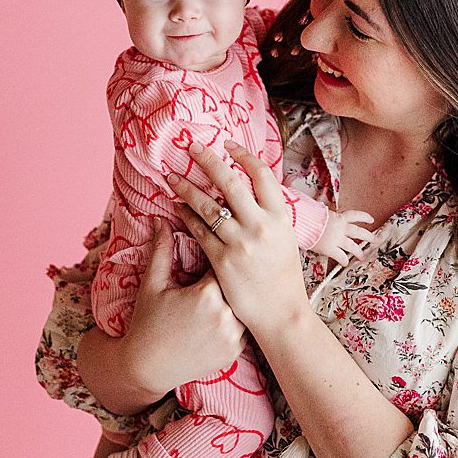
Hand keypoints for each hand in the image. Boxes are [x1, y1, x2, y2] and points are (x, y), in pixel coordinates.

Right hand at [126, 218, 248, 389]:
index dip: (224, 252)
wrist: (148, 368)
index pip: (226, 260)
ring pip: (248, 305)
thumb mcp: (152, 284)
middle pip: (241, 282)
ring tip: (242, 286)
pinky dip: (244, 318)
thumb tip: (160, 218)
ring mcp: (233, 336)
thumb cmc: (147, 324)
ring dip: (243, 296)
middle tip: (236, 264)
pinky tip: (241, 309)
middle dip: (237, 273)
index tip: (222, 244)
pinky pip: (247, 327)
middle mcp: (225, 315)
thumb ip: (161, 249)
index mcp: (206, 293)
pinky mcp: (236, 352)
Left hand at [166, 140, 311, 338]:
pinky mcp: (222, 261)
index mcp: (280, 217)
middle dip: (207, 160)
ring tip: (172, 176)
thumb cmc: (284, 276)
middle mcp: (260, 226)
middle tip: (191, 147)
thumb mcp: (286, 238)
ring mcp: (240, 243)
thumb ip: (270, 215)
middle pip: (230, 182)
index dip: (243, 155)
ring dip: (187, 188)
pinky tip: (178, 208)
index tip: (228, 144)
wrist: (281, 313)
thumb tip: (253, 190)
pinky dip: (187, 217)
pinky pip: (200, 231)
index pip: (262, 174)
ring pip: (208, 206)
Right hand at [312, 209, 373, 266]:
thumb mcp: (318, 211)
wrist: (301, 222)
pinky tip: (345, 263)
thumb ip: (324, 214)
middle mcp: (340, 228)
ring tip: (362, 256)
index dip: (364, 217)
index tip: (371, 219)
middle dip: (368, 236)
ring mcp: (336, 239)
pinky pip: (340, 256)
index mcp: (338, 217)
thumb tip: (322, 212)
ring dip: (358, 252)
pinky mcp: (330, 248)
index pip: (355, 215)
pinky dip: (344, 260)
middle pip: (359, 232)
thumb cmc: (307, 215)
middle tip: (375, 240)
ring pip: (353, 246)